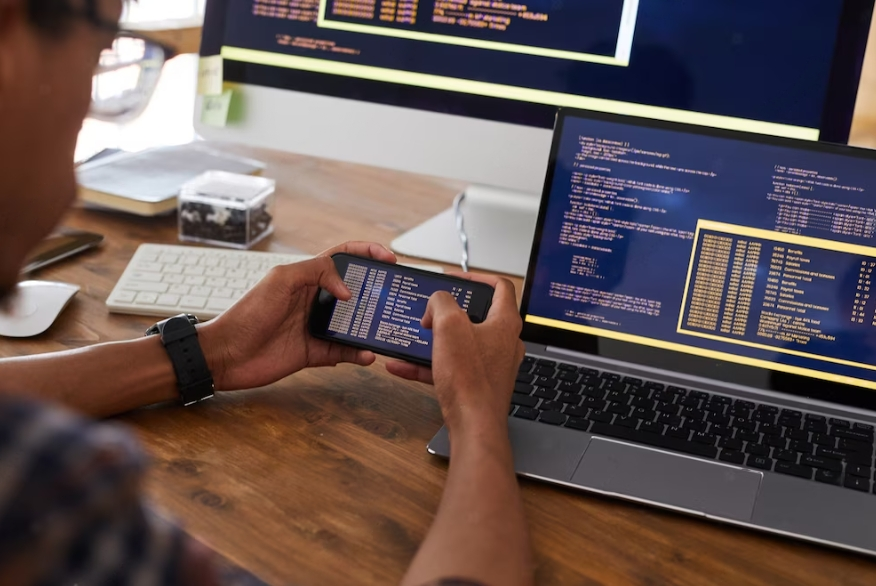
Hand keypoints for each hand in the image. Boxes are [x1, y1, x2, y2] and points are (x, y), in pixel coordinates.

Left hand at [197, 241, 396, 390]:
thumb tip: (348, 290)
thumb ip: (317, 272)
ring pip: (353, 323)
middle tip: (394, 295)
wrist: (227, 354)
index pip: (342, 257)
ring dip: (370, 325)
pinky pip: (344, 352)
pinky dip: (358, 354)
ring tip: (386, 326)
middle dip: (376, 291)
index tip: (389, 259)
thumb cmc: (248, 313)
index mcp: (307, 277)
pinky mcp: (315, 353)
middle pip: (354, 291)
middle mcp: (314, 300)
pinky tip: (368, 354)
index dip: (367, 253)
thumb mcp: (282, 280)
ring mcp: (316, 327)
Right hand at [386, 273, 523, 432]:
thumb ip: (441, 302)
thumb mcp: (449, 325)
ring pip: (460, 343)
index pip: (500, 287)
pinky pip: (450, 367)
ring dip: (435, 339)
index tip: (456, 279)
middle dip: (449, 311)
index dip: (476, 277)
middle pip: (477, 315)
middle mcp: (503, 342)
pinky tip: (402, 366)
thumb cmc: (471, 379)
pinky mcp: (478, 383)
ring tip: (414, 336)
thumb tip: (437, 303)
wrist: (474, 424)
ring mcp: (492, 364)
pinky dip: (427, 365)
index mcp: (504, 322)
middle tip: (432, 310)